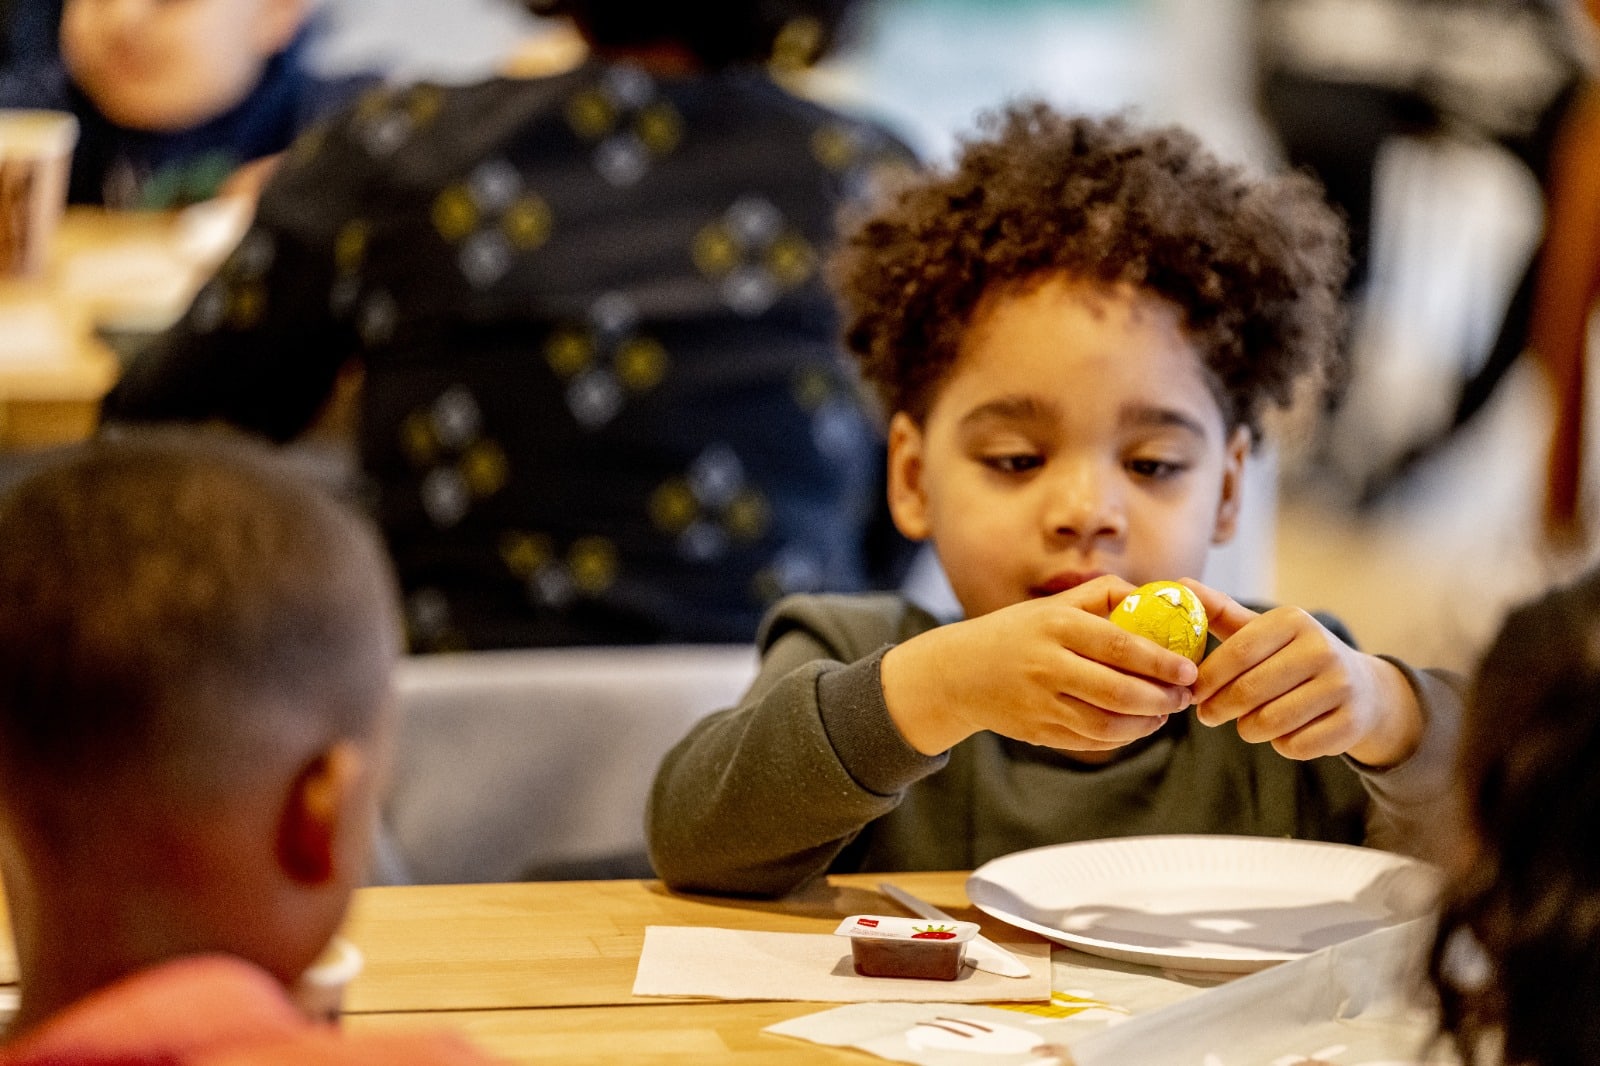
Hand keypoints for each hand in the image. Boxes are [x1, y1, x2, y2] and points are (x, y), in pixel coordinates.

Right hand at [881, 575, 1198, 754]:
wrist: (958, 673)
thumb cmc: (1017, 632)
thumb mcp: (1053, 604)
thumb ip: (1104, 595)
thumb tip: (1158, 594)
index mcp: (1056, 626)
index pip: (1120, 646)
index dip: (1161, 662)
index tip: (1188, 668)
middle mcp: (1047, 665)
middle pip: (1119, 692)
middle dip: (1162, 699)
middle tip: (1184, 696)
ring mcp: (1040, 703)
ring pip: (1108, 724)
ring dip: (1146, 723)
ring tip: (1164, 713)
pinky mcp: (1037, 732)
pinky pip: (1091, 742)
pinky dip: (1122, 737)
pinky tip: (1136, 724)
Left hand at [1184, 581, 1421, 766]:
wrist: (1363, 688)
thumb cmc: (1294, 657)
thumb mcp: (1263, 631)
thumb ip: (1220, 613)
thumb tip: (1180, 584)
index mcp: (1293, 621)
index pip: (1237, 652)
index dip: (1207, 677)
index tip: (1191, 691)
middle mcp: (1321, 649)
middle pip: (1249, 691)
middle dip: (1218, 708)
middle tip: (1207, 715)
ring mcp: (1341, 686)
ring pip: (1269, 723)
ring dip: (1247, 729)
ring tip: (1245, 723)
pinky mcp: (1350, 722)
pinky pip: (1294, 746)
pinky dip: (1280, 744)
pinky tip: (1284, 732)